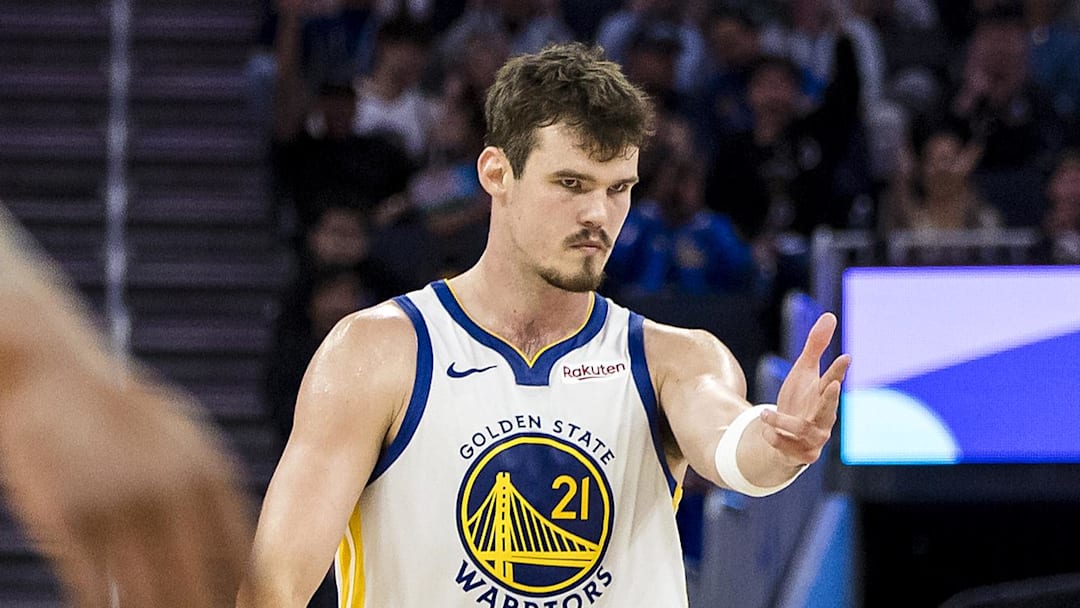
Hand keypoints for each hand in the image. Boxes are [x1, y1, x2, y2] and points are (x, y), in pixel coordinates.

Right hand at [1, 372, 252, 606]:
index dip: (241, 596)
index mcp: (209, 477)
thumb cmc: (124, 414)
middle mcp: (173, 497)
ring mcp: (122, 511)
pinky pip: (93, 588)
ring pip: (148, 597)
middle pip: (199, 585)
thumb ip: (212, 490)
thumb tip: (240, 540)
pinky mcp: (71, 521)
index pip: (238, 557)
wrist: (56, 377)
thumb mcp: (185, 440)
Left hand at [760, 313, 850, 466]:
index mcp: (824, 394)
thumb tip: (830, 315)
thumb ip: (816, 345)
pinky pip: (788, 447)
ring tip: (764, 413)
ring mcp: (814, 437)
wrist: (784, 434)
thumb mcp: (803, 370)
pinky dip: (775, 438)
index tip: (846, 357)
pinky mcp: (801, 454)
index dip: (839, 370)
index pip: (834, 379)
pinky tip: (765, 431)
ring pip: (804, 431)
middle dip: (831, 398)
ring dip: (784, 421)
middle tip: (833, 385)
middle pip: (829, 408)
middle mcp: (823, 417)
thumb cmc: (800, 399)